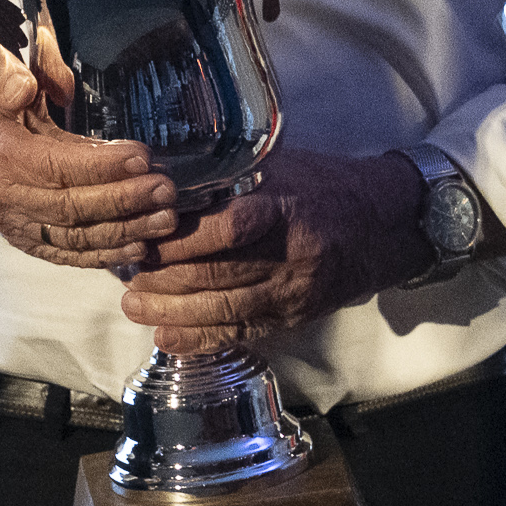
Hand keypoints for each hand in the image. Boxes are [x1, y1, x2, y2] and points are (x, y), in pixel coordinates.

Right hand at [0, 37, 179, 268]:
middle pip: (70, 207)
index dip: (102, 166)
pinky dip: (102, 256)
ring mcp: (9, 222)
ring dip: (124, 232)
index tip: (144, 156)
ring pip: (73, 237)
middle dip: (123, 200)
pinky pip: (64, 254)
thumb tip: (26, 88)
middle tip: (166, 189)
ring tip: (165, 219)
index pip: (55, 166)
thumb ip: (2, 68)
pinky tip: (138, 247)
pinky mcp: (21, 238)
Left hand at [117, 148, 430, 351]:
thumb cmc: (318, 186)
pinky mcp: (294, 317)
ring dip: (174, 313)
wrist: (379, 225)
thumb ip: (227, 177)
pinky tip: (168, 338)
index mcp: (286, 208)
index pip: (229, 227)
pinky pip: (243, 333)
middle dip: (165, 279)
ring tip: (134, 307)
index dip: (181, 238)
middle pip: (220, 274)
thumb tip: (158, 181)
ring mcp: (295, 292)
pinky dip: (202, 339)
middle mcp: (293, 255)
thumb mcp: (278, 166)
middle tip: (125, 277)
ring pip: (227, 310)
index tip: (143, 237)